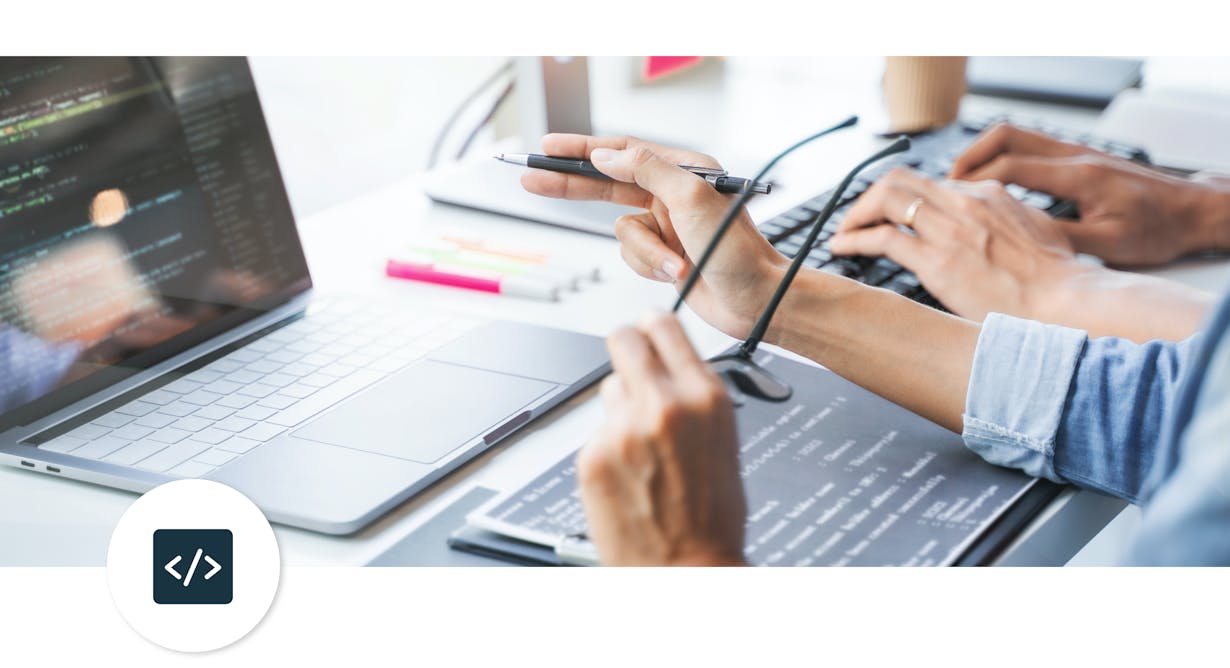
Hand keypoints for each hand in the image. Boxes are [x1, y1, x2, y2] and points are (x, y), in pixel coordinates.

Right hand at [521, 135, 787, 338]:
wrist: (758, 301)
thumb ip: (646, 170)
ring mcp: (667, 226)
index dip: (582, 149)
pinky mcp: (664, 254)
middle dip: (573, 186)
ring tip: (676, 264)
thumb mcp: (692, 198)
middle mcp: (673, 193)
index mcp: (684, 169)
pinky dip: (651, 267)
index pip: (622, 152)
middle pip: (607, 184)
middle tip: (533, 180)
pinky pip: (633, 257)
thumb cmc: (738, 250)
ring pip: (623, 233)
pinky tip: (676, 273)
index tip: (549, 148)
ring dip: (646, 252)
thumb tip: (606, 156)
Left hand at [578, 312, 746, 566]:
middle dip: (624, 345)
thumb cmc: (712, 517)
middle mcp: (663, 405)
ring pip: (609, 390)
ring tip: (641, 450)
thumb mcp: (723, 442)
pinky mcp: (593, 455)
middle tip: (627, 359)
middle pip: (623, 339)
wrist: (687, 569)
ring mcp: (623, 429)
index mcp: (705, 398)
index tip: (647, 327)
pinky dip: (607, 449)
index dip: (652, 326)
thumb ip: (694, 397)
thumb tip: (670, 365)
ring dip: (620, 408)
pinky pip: (596, 433)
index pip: (665, 327)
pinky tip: (627, 476)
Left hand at [831, 168, 1083, 322]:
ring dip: (856, 215)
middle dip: (870, 197)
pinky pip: (882, 239)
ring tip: (844, 232)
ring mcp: (950, 230)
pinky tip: (843, 249)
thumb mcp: (1037, 232)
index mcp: (989, 195)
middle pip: (900, 180)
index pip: (930, 183)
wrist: (1066, 304)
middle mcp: (965, 203)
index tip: (888, 213)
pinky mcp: (936, 262)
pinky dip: (855, 240)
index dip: (902, 197)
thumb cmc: (1058, 280)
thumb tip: (992, 227)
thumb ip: (1008, 221)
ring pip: (885, 200)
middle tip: (856, 218)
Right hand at [949, 123, 1226, 265]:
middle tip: (945, 182)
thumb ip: (1064, 242)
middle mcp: (1074, 156)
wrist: (1192, 210)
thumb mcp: (1111, 246)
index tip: (948, 195)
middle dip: (969, 156)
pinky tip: (995, 183)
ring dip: (983, 154)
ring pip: (1016, 136)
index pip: (1011, 166)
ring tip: (962, 182)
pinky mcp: (1079, 158)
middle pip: (1006, 136)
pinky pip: (1030, 147)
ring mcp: (1077, 153)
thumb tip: (1020, 246)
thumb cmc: (1159, 229)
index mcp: (1079, 177)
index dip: (973, 179)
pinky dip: (1003, 158)